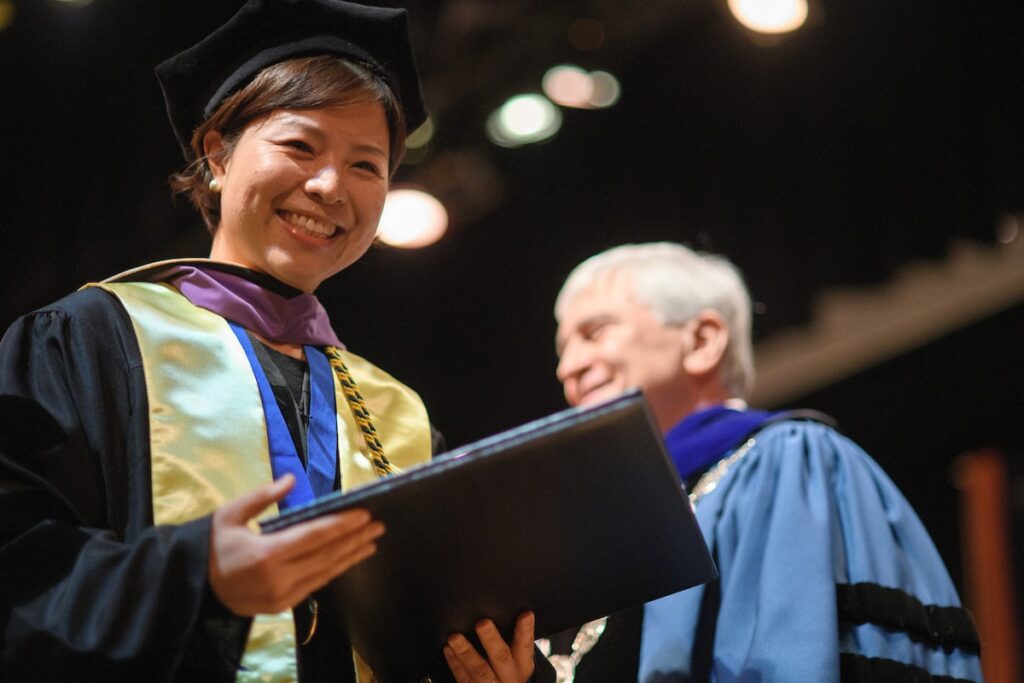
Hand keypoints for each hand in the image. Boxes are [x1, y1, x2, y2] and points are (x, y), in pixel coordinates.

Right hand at [208, 474, 384, 614]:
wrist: (193, 586)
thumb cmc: (212, 545)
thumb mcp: (230, 514)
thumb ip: (262, 496)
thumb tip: (291, 478)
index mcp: (265, 553)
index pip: (314, 536)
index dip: (342, 524)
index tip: (364, 513)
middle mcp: (278, 577)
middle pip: (327, 555)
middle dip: (355, 538)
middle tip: (379, 524)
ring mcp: (282, 595)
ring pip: (325, 573)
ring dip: (351, 556)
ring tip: (371, 542)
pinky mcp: (282, 606)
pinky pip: (315, 585)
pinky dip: (334, 570)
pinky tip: (348, 558)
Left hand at [444, 611, 535, 682]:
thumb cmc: (507, 673)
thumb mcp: (517, 662)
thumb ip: (512, 641)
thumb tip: (501, 614)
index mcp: (522, 666)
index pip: (525, 646)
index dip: (525, 631)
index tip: (526, 615)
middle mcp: (509, 677)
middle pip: (501, 657)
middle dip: (491, 640)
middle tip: (482, 623)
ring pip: (479, 670)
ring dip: (466, 652)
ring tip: (455, 637)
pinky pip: (464, 679)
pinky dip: (455, 664)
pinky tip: (449, 649)